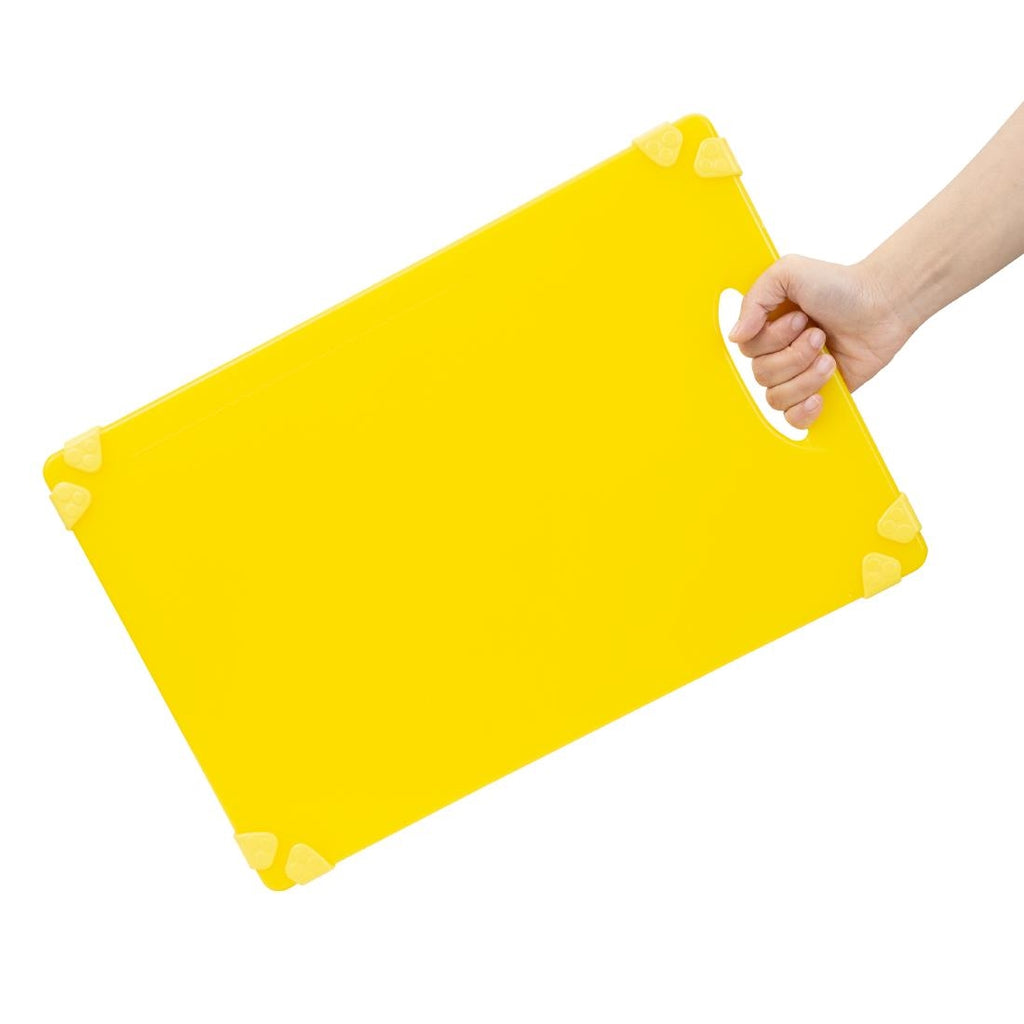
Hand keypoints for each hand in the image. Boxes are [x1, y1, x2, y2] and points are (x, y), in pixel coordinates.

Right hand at [727, 255, 914, 427]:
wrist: (885, 304)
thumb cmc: (841, 285)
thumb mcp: (788, 272)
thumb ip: (754, 299)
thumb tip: (735, 336)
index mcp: (767, 326)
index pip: (747, 349)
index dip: (771, 339)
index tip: (800, 318)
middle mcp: (779, 352)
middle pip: (761, 374)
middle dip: (794, 356)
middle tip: (820, 335)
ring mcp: (798, 376)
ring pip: (776, 398)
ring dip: (805, 378)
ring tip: (829, 360)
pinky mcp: (820, 394)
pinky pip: (793, 419)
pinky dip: (803, 412)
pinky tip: (819, 398)